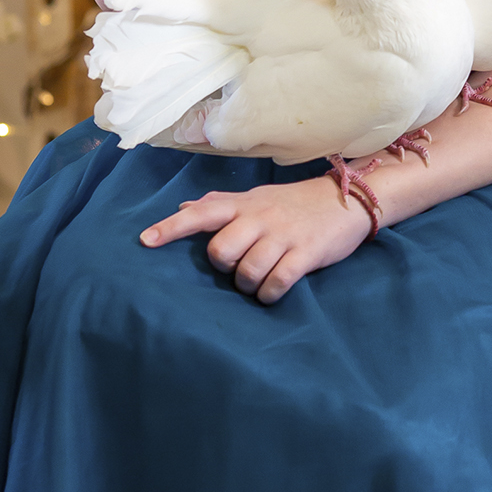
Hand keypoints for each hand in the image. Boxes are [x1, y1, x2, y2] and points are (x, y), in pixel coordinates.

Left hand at [139, 170, 375, 304]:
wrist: (346, 200)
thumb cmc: (294, 203)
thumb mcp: (256, 197)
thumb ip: (220, 204)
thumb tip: (183, 207)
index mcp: (243, 205)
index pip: (200, 213)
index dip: (171, 228)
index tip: (145, 241)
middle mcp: (259, 218)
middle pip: (221, 250)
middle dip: (224, 268)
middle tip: (238, 268)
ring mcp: (283, 236)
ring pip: (248, 271)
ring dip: (248, 286)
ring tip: (257, 283)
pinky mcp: (306, 254)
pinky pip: (278, 282)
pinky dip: (269, 294)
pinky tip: (272, 292)